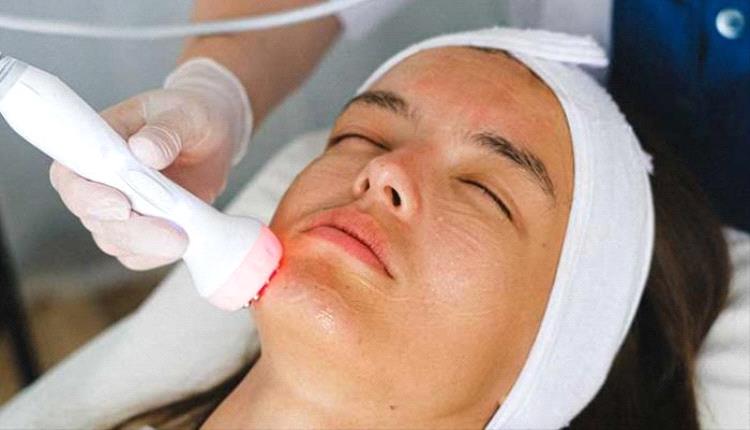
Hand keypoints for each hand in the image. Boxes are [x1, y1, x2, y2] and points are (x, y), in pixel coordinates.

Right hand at [49, 58, 252, 269]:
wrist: (214, 135)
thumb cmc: (190, 115)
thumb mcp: (185, 113)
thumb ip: (165, 130)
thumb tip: (144, 150)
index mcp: (97, 144)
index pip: (69, 175)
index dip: (87, 196)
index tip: (121, 204)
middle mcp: (100, 180)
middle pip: (92, 217)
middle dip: (130, 230)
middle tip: (172, 234)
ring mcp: (120, 207)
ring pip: (114, 241)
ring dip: (148, 245)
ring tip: (185, 236)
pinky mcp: (143, 227)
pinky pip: (139, 254)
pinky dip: (159, 253)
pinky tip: (186, 241)